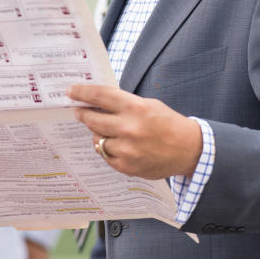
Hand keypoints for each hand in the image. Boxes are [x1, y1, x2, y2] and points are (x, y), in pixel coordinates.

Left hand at [67, 84, 201, 178]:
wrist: (188, 150)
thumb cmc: (168, 124)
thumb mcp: (148, 105)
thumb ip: (124, 104)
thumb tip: (98, 103)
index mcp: (136, 108)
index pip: (100, 96)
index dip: (82, 93)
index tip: (71, 91)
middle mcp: (129, 129)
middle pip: (92, 119)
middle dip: (83, 114)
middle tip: (79, 111)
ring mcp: (126, 150)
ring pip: (97, 139)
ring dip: (98, 133)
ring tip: (106, 130)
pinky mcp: (126, 166)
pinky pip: (106, 155)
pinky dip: (108, 149)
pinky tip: (116, 144)